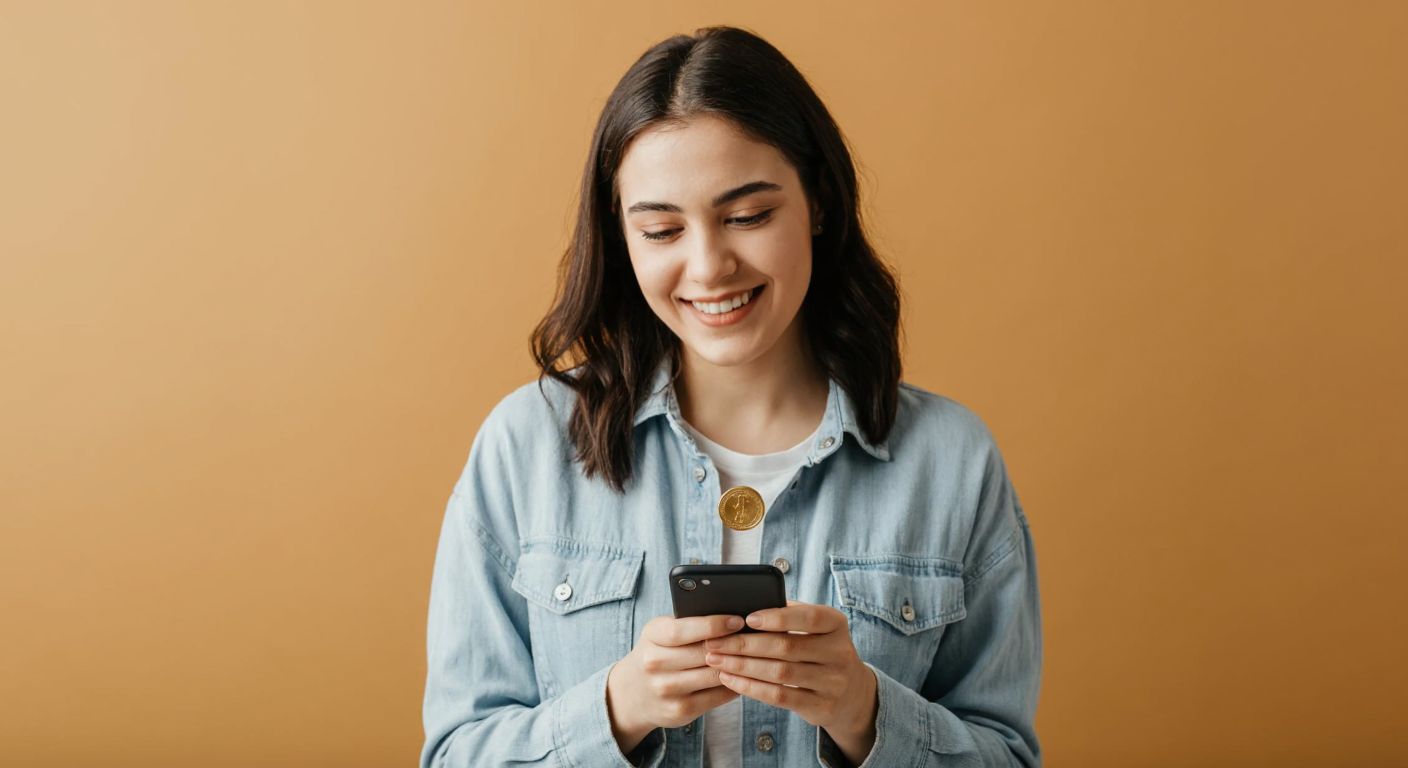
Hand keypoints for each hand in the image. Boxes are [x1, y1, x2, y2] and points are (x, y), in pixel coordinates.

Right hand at [605, 614, 743, 754]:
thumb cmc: (658, 653)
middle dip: (732, 645)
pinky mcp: (679, 710)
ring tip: (753, 656)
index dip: (713, 625)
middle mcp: (654, 663)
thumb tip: (731, 618)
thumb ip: (689, 624)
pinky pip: (716, 696)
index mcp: (652, 636)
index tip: (738, 620)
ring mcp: (666, 689)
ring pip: (714, 675)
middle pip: (703, 653)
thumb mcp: (662, 633)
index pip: (683, 630)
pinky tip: (742, 676)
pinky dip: (733, 685)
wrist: (632, 693)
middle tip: (754, 638)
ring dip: (737, 666)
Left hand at [703, 600, 877, 764]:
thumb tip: (745, 605)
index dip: (778, 617)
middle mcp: (839, 653)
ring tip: (716, 660)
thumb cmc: (820, 650)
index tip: (748, 618)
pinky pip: (780, 696)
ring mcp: (832, 682)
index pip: (809, 617)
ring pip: (780, 673)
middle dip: (745, 644)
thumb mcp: (816, 629)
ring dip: (742, 666)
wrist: (852, 694)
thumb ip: (789, 615)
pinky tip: (730, 680)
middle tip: (715, 642)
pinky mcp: (821, 706)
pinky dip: (750, 687)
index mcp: (836, 624)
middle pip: (786, 647)